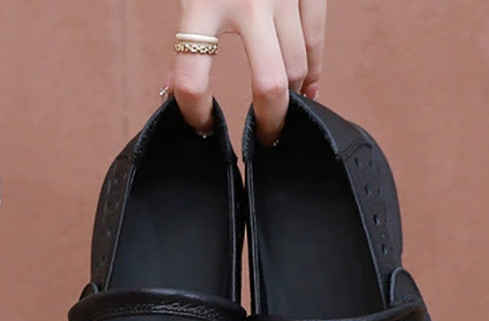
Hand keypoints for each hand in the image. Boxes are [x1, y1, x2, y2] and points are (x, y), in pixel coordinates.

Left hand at [170, 0, 326, 144]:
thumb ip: (186, 39)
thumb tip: (173, 91)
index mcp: (202, 4)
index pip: (191, 78)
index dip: (194, 113)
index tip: (202, 125)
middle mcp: (247, 1)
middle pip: (269, 83)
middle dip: (269, 121)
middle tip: (263, 139)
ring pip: (297, 67)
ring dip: (292, 99)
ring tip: (283, 116)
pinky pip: (314, 40)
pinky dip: (313, 70)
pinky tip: (308, 90)